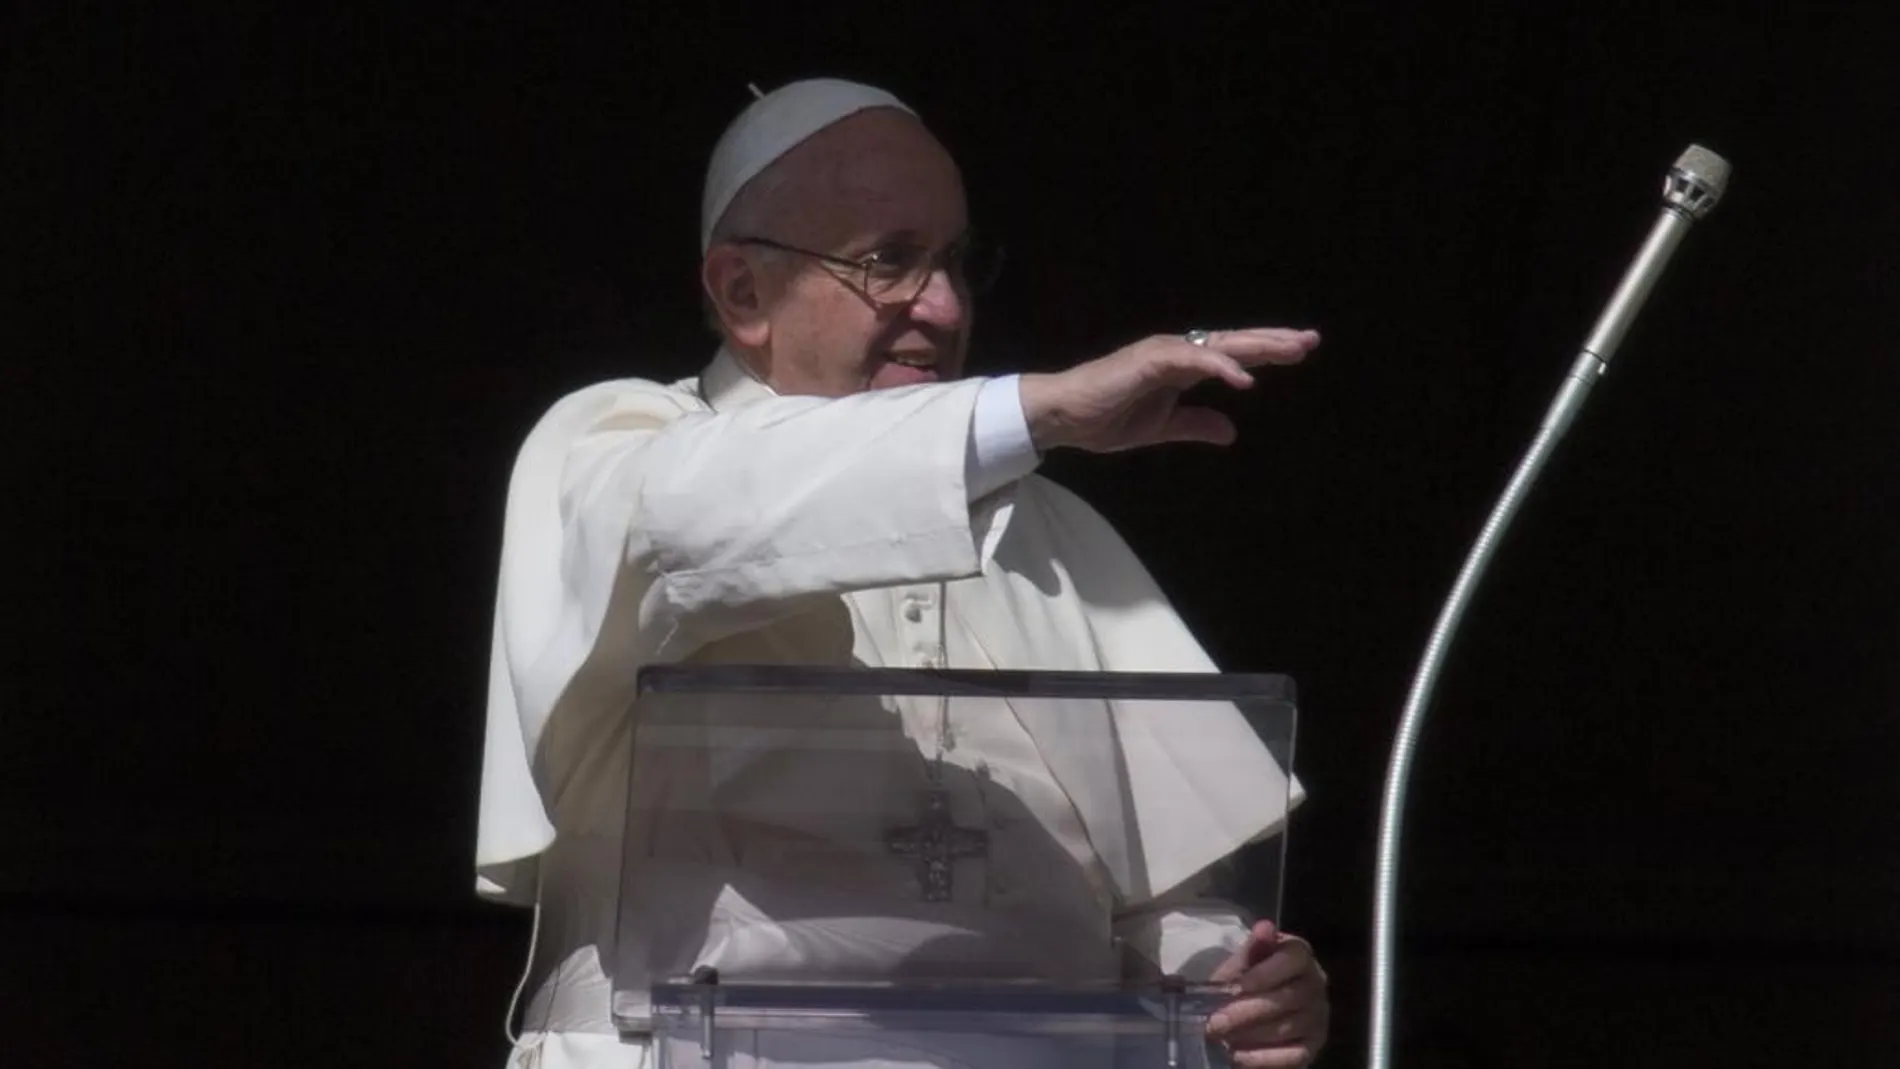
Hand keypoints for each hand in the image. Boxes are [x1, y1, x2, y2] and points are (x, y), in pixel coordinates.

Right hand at [1016, 328, 1317, 452]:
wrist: (1064, 418)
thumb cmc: (1104, 419)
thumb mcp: (1162, 428)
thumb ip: (1195, 425)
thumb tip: (1231, 430)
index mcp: (1181, 367)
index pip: (1232, 356)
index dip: (1266, 353)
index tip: (1301, 351)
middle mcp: (1177, 352)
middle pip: (1234, 343)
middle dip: (1273, 342)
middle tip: (1311, 340)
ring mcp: (1164, 353)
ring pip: (1219, 345)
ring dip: (1256, 348)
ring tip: (1291, 351)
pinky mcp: (1149, 360)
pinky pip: (1191, 361)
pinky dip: (1219, 367)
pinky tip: (1244, 379)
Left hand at [1206, 920, 1330, 1066]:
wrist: (1259, 1008)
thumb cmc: (1250, 979)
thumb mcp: (1244, 962)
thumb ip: (1252, 949)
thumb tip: (1265, 927)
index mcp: (1301, 956)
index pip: (1293, 959)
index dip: (1265, 973)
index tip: (1236, 987)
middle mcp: (1317, 985)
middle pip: (1288, 998)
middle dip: (1246, 1011)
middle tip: (1215, 1022)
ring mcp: (1319, 1018)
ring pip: (1287, 1027)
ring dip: (1250, 1034)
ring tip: (1221, 1037)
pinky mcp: (1314, 1046)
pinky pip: (1293, 1055)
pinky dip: (1263, 1058)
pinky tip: (1238, 1057)